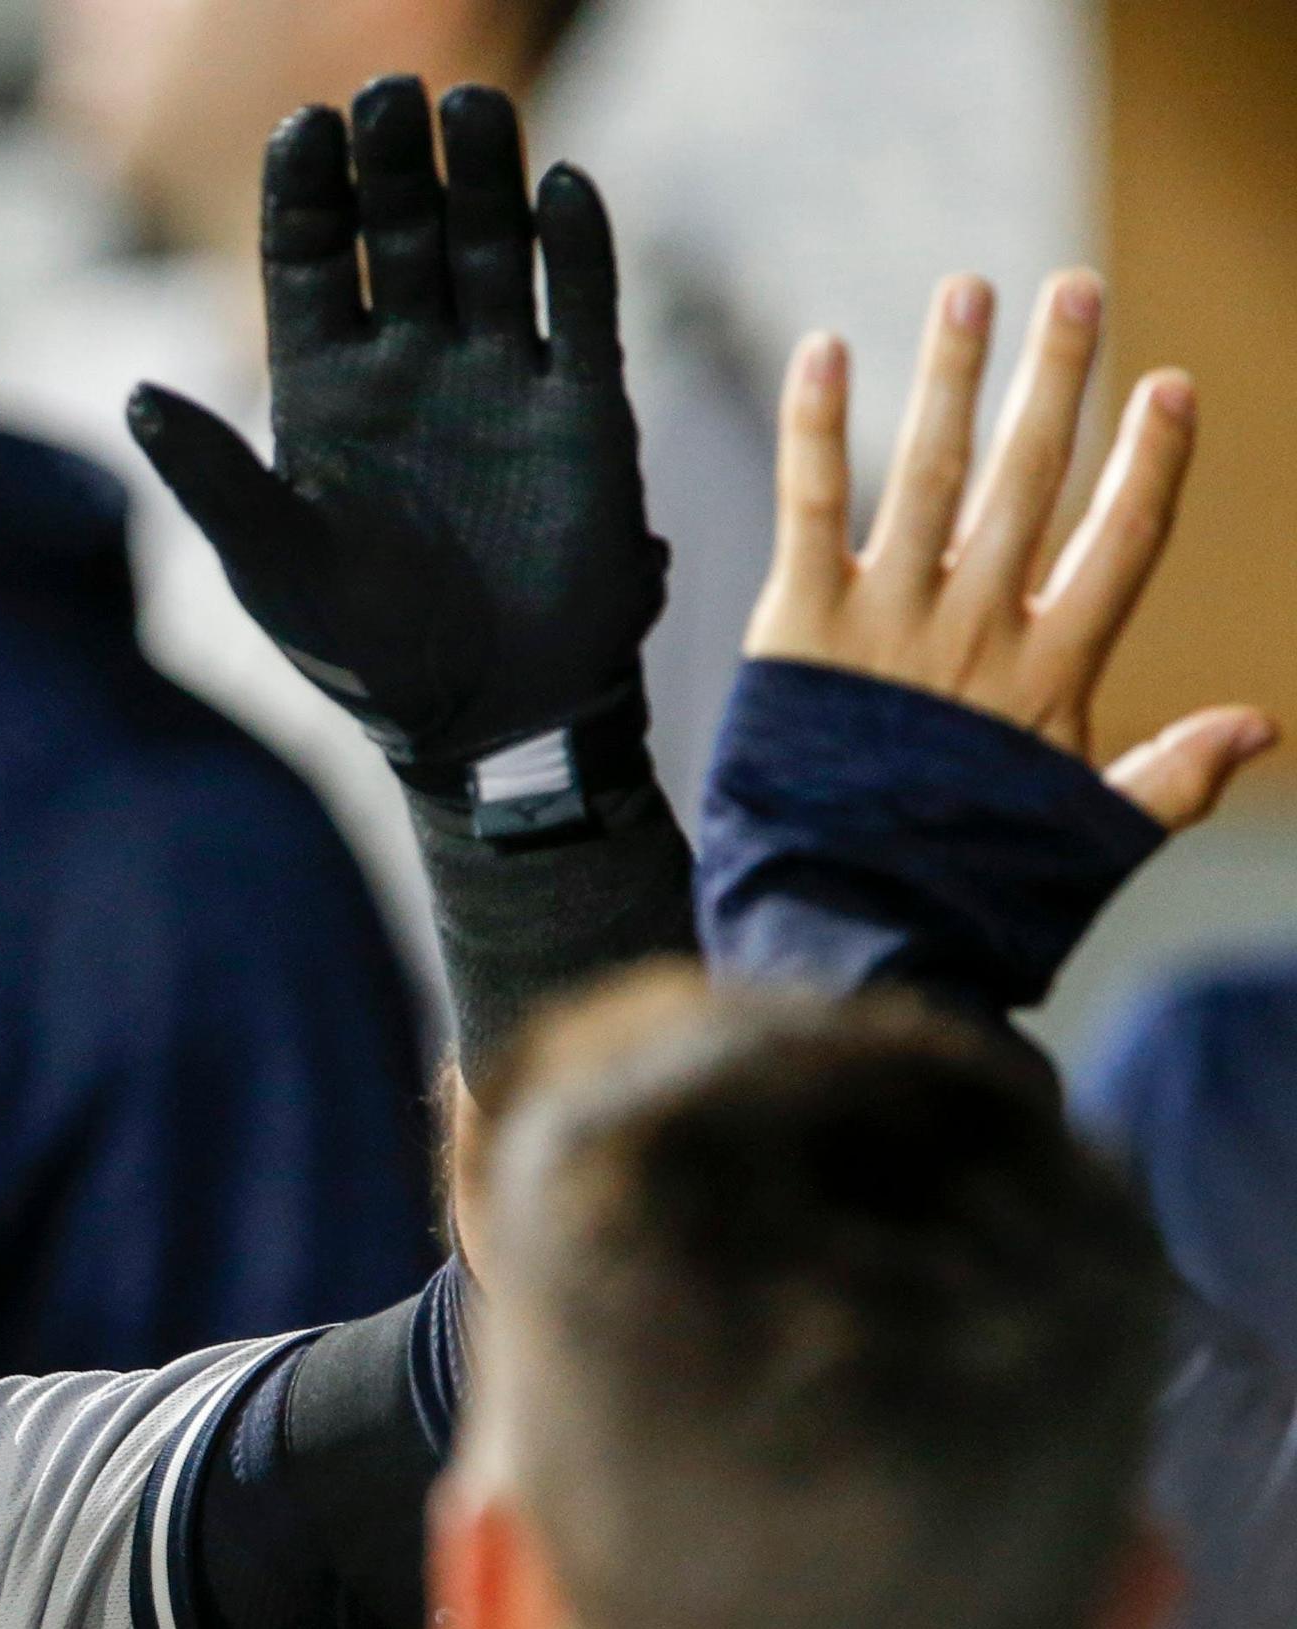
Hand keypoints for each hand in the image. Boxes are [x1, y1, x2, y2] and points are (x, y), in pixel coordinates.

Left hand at [130, 79, 669, 776]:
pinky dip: (577, 249)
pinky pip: (581, 308)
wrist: (480, 717)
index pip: (311, 263)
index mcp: (322, 390)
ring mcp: (498, 377)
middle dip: (394, 164)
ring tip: (473, 108)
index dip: (307, 196)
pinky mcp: (582, 409)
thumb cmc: (359, 650)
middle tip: (391, 92)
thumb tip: (136, 394)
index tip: (304, 126)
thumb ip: (214, 477)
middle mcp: (410, 365)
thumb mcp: (272, 564)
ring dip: (484, 178)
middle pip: (401, 235)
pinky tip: (564, 187)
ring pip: (492, 250)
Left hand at [747, 273, 1276, 828]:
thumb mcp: (1082, 832)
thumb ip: (1172, 776)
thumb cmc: (968, 877)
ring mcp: (885, 623)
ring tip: (970, 288)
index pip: (1118, 543)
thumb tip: (1264, 725)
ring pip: (927, 472)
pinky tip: (824, 347)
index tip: (1170, 387)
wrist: (846, 921)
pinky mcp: (797, 627)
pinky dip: (814, 426)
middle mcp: (972, 630)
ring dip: (950, 374)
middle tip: (1076, 288)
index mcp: (1048, 670)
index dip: (1149, 463)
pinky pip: (809, 507)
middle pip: (1029, 480)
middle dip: (1056, 380)